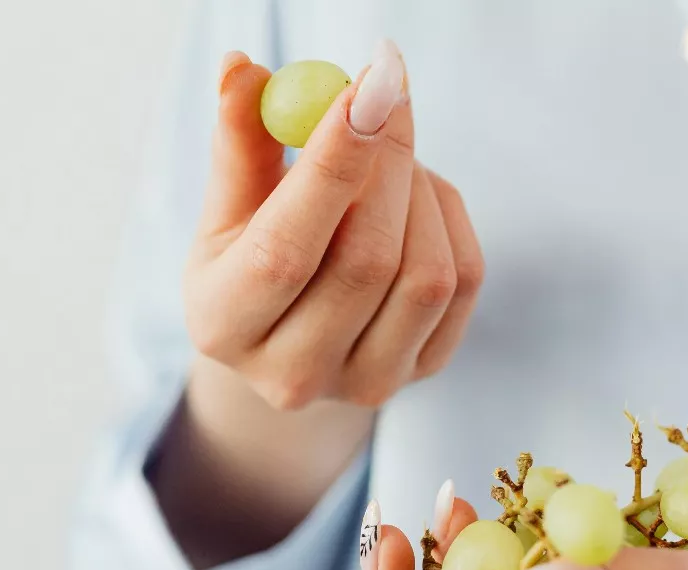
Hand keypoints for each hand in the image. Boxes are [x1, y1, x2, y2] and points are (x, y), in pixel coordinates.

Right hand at [183, 44, 483, 411]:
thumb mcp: (229, 207)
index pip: (284, 250)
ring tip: (389, 155)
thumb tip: (241, 69)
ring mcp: (365, 383)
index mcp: (225, 326)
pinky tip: (415, 196)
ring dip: (418, 188)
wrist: (289, 339)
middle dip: (387, 160)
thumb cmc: (250, 257)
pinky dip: (448, 217)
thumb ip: (239, 143)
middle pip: (366, 262)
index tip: (365, 86)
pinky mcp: (423, 370)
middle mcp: (292, 372)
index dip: (331, 165)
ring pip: (425, 272)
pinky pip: (462, 280)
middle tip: (387, 90)